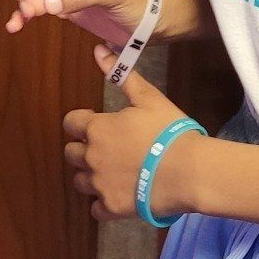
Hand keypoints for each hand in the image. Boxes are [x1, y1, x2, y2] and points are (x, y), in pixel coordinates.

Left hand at [65, 47, 201, 221]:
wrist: (188, 171)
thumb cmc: (168, 130)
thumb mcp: (147, 97)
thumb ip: (121, 74)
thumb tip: (98, 50)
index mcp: (97, 128)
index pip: (70, 123)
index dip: (81, 122)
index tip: (97, 123)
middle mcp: (91, 157)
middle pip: (70, 154)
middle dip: (83, 149)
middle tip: (106, 149)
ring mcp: (100, 185)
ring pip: (80, 181)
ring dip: (90, 176)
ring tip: (112, 172)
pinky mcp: (112, 208)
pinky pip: (95, 209)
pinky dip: (103, 203)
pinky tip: (118, 194)